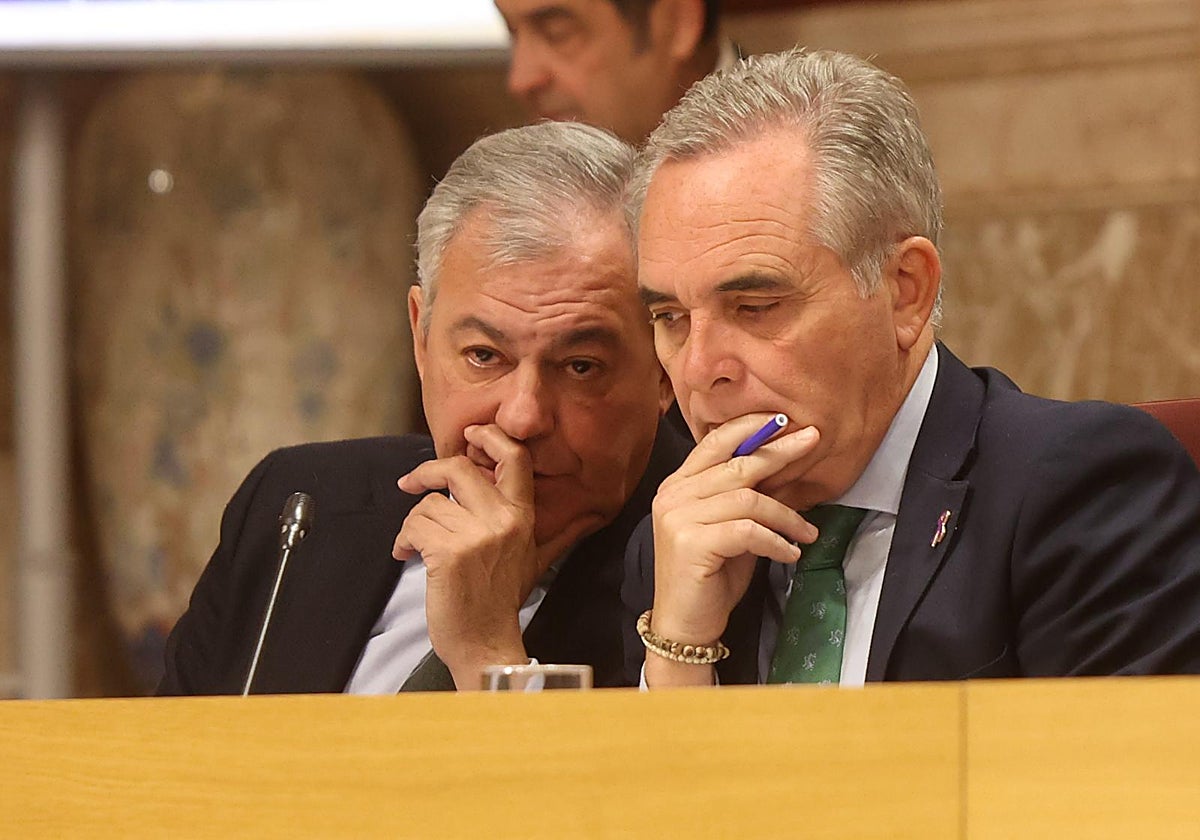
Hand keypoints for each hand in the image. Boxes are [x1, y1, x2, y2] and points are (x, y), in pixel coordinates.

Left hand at [393, 424, 593, 689]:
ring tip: (415, 545)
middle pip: (457, 468)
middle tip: (411, 483)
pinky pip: (414, 527)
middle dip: (426, 472)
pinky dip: (404, 541)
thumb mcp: (529, 555)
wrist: (486, 642)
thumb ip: (528, 521)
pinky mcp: (448, 554)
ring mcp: (476, 536)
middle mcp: (503, 521)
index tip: (467, 436)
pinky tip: (408, 555)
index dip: (488, 437)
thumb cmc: (499, 600)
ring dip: (414, 524)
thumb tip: (550, 496)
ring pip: (428, 504)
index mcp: (522, 517)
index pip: (514, 458)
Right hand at [645, 415, 821, 686]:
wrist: (685, 624)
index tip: (786, 420)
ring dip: (786, 516)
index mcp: (678, 484)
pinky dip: (776, 541)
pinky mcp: (691, 543)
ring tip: (807, 533)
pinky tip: (791, 553)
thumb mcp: (730, 527)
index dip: (751, 427)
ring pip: (748, 499)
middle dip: (780, 451)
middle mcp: (673, 495)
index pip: (715, 442)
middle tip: (814, 440)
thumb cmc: (710, 575)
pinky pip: (747, 530)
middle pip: (737, 464)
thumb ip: (745, 497)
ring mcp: (678, 517)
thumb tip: (784, 465)